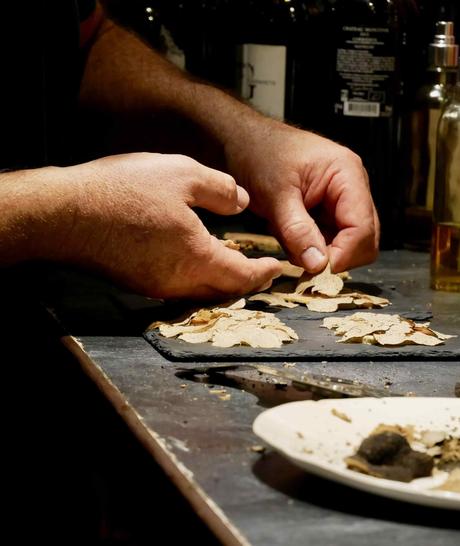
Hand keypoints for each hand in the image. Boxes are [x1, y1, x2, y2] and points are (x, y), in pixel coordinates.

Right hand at [27, 153, 281, 297]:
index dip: (263, 272)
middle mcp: (179, 281)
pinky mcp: (137, 282)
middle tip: (261, 272)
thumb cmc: (123, 191)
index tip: (276, 267)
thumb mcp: (182, 175)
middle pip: (224, 290)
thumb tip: (241, 201)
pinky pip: (178, 287)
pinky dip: (196, 277)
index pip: (243, 275)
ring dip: (221, 281)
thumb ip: (220, 190)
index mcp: (198, 257)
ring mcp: (155, 286)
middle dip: (247, 282)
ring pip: (200, 291)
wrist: (66, 214)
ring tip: (232, 264)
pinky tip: (195, 259)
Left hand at [224, 120, 378, 272]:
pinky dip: (310, 248)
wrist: (243, 143)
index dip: (344, 254)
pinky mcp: (326, 212)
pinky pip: (328, 241)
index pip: (362, 227)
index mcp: (347, 175)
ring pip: (346, 244)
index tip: (316, 271)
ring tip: (290, 242)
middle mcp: (352, 188)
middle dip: (335, 256)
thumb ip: (297, 230)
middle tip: (303, 263)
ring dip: (320, 253)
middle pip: (364, 239)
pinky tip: (289, 238)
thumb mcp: (275, 195)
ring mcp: (340, 201)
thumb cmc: (260, 155)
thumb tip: (319, 265)